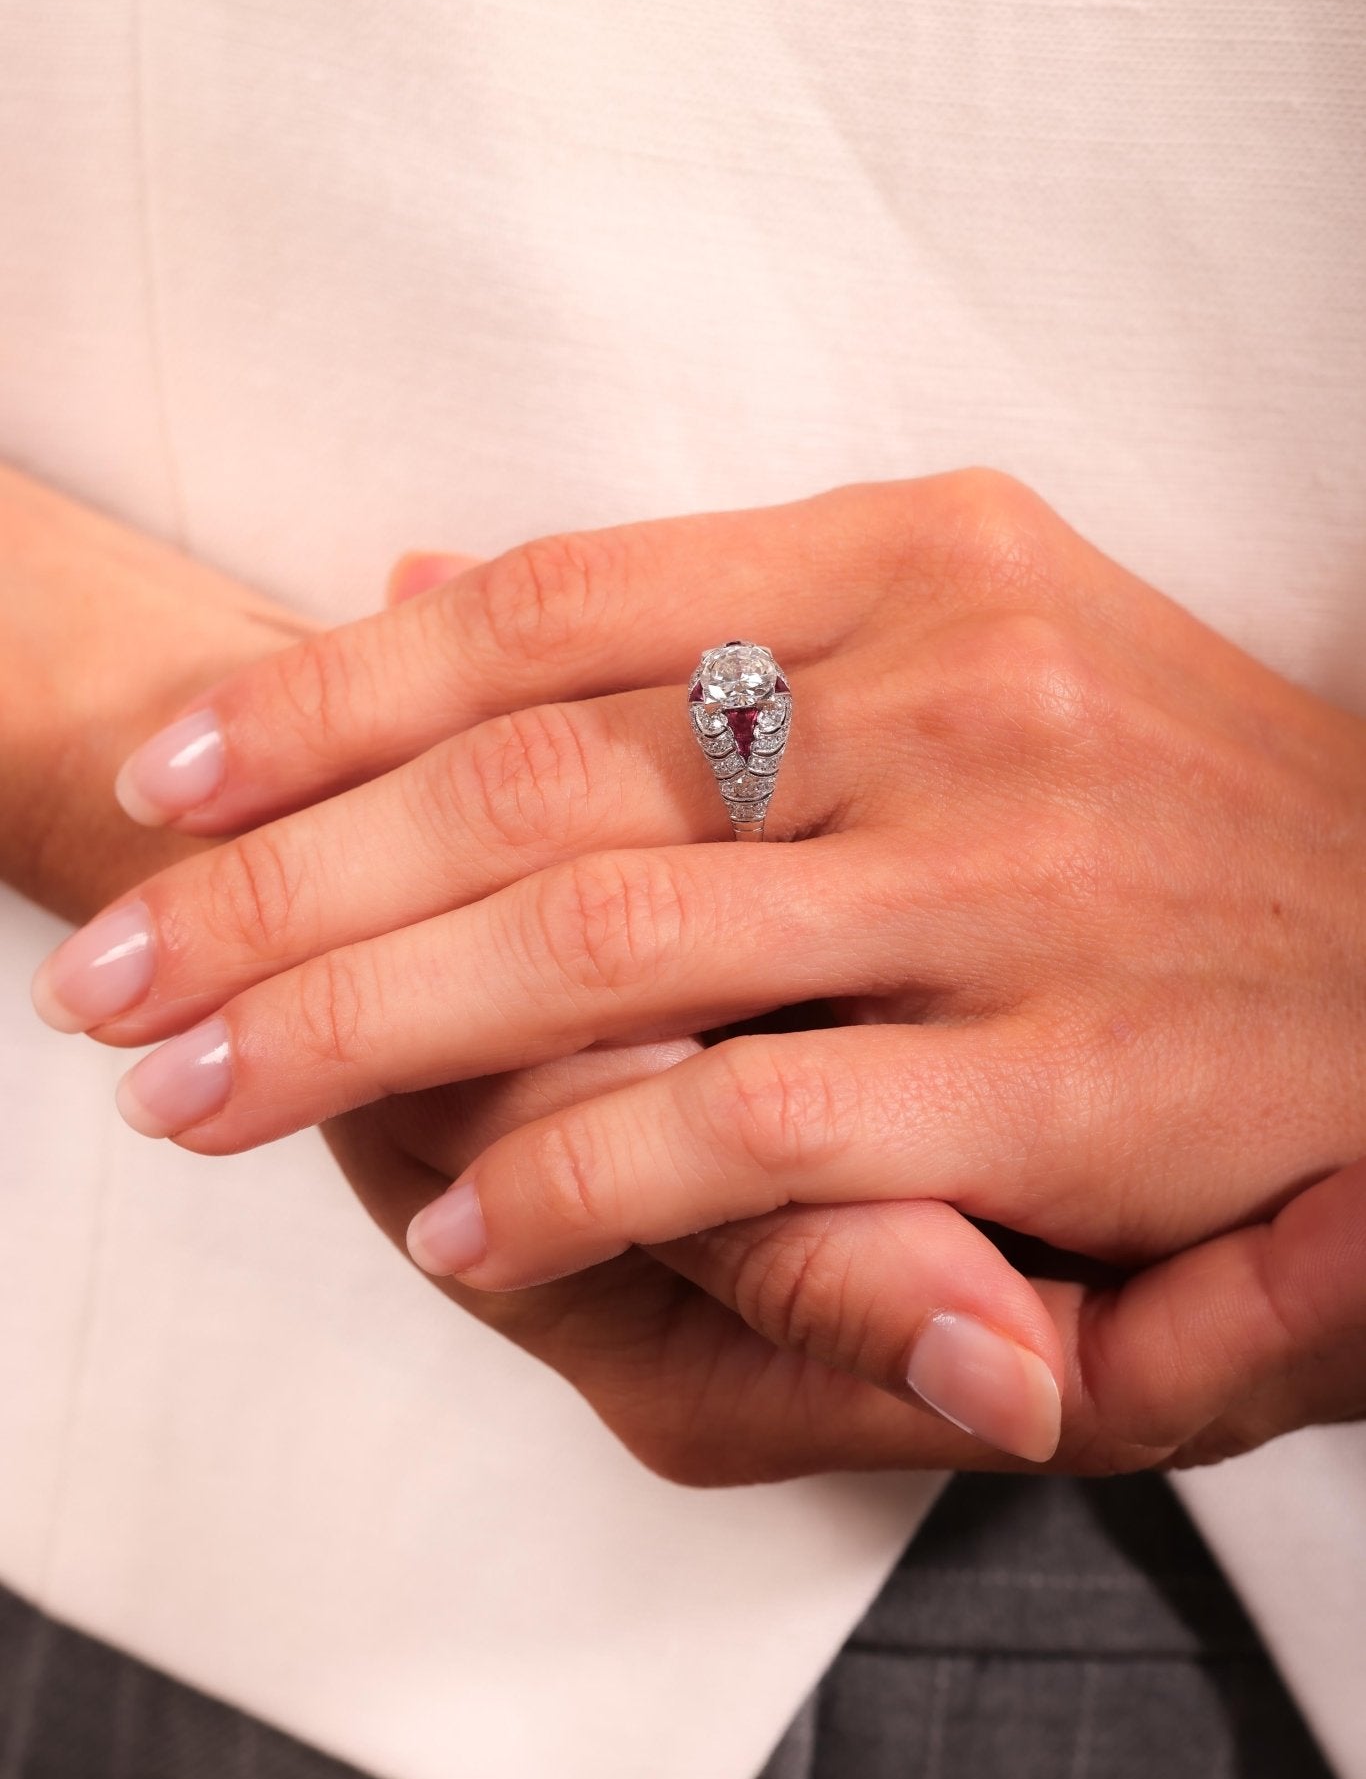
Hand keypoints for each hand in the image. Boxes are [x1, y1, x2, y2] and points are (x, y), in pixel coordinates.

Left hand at [33, 471, 1365, 1463]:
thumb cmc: (1166, 793)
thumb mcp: (968, 631)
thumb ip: (710, 619)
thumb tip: (431, 579)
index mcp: (922, 557)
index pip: (557, 605)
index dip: (333, 694)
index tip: (173, 778)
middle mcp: (958, 688)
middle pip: (534, 776)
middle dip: (283, 886)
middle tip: (114, 976)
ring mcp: (1009, 872)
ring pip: (605, 943)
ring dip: (363, 1028)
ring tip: (196, 1094)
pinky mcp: (1056, 1066)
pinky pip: (755, 1123)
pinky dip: (576, 1173)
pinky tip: (454, 1221)